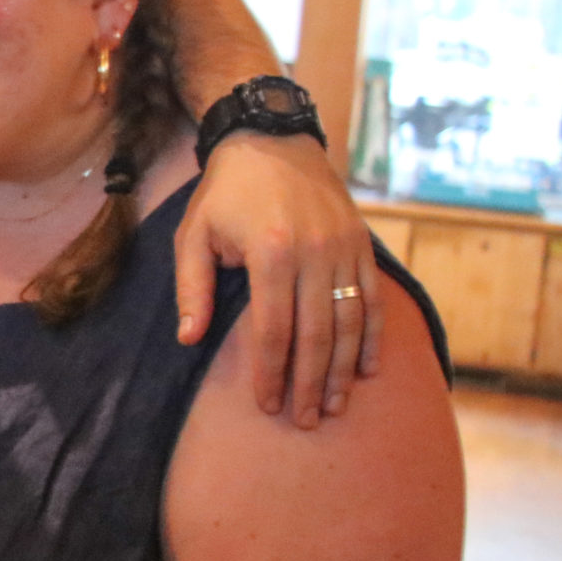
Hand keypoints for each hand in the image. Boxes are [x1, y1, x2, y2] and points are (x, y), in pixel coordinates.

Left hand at [176, 133, 377, 428]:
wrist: (272, 140)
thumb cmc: (225, 193)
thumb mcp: (193, 234)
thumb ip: (193, 288)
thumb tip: (189, 338)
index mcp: (270, 253)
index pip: (272, 330)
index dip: (271, 372)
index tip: (267, 404)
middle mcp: (314, 253)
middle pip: (316, 335)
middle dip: (310, 384)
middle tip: (306, 421)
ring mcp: (344, 250)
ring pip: (349, 323)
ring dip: (343, 370)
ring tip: (334, 406)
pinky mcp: (361, 245)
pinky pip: (372, 300)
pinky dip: (370, 337)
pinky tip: (366, 369)